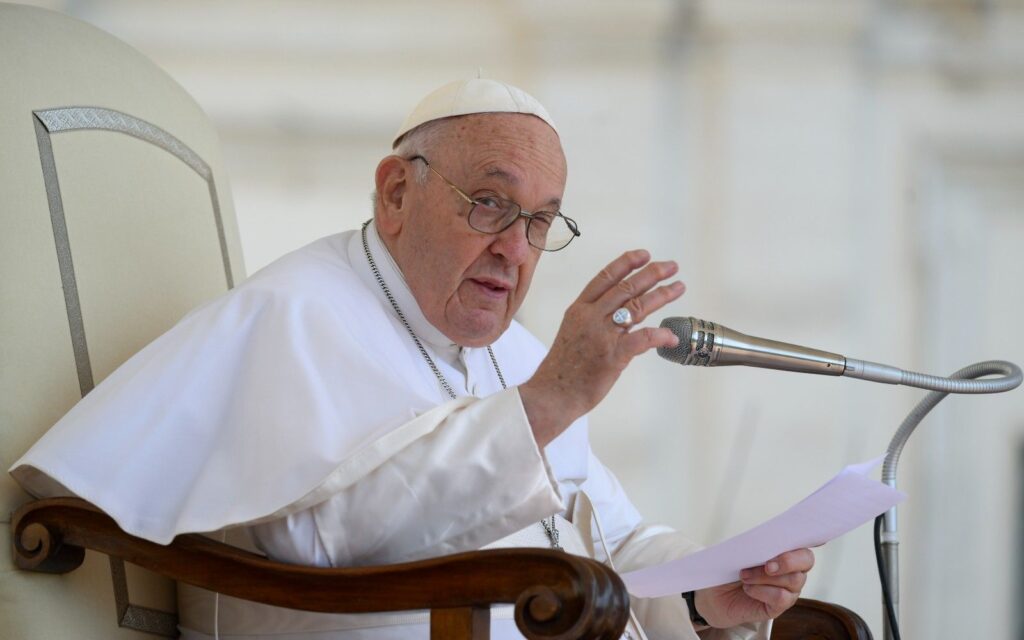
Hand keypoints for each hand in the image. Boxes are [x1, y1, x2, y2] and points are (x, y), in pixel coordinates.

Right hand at [520, 249, 684, 445]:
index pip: (605, 278)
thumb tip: (621, 318)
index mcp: (579, 310)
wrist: (551, 395)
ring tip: (678, 287)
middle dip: (652, 274)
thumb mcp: (572, 334)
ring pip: (637, 307)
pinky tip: (672, 336)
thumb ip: (594, 322)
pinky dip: (660, 336)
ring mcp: (602, 336)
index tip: (644, 254)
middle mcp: (590, 317)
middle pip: (626, 288)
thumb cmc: (562, 370)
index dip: (626, 263)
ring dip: (661, 296)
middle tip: (671, 266)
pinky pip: (642, 339)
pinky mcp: (613, 356)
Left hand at [692, 549, 813, 628]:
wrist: (713, 594)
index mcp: (784, 550)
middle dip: (788, 561)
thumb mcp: (737, 551)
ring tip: (744, 576)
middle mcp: (792, 570)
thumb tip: (762, 538)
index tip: (802, 539)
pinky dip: (762, 591)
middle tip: (767, 565)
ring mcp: (788, 589)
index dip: (809, 538)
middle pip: (806, 560)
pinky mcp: (779, 606)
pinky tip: (748, 589)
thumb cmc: (728, 568)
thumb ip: (753, 543)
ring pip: (792, 580)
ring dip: (765, 576)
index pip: (804, 542)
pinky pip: (781, 597)